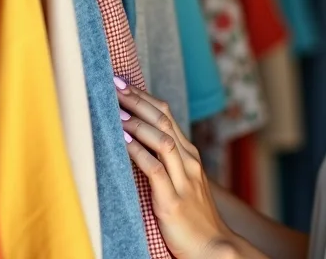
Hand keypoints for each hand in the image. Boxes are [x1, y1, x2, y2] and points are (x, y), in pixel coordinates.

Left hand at [117, 78, 239, 258]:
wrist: (211, 247)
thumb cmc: (192, 216)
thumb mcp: (181, 182)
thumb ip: (166, 161)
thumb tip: (137, 141)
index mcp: (189, 155)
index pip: (166, 115)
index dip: (144, 97)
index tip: (122, 83)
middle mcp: (189, 162)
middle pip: (163, 120)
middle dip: (137, 101)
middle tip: (114, 86)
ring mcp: (183, 180)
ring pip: (162, 140)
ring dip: (137, 124)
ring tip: (115, 112)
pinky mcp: (172, 201)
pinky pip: (155, 170)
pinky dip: (138, 153)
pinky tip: (123, 144)